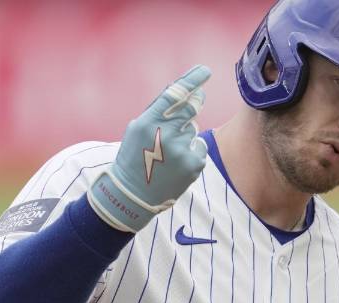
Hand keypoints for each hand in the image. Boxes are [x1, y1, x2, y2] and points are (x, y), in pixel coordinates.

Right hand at [88, 65, 210, 231]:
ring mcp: (182, 151)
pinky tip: (176, 163)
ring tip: (168, 152)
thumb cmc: (134, 157)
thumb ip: (159, 110)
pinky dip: (191, 151)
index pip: (174, 94)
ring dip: (185, 135)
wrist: (133, 194)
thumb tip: (185, 91)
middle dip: (196, 101)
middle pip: (191, 108)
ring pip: (193, 129)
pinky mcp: (194, 165)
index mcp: (148, 123)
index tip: (205, 70)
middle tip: (198, 98)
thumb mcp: (137, 129)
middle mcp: (166, 135)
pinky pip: (199, 147)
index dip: (192, 80)